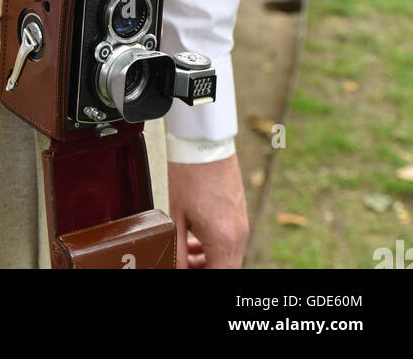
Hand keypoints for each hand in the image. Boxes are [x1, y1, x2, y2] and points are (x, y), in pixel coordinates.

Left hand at [167, 154, 248, 268]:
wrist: (204, 141)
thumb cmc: (188, 173)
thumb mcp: (175, 217)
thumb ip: (177, 251)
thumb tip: (176, 268)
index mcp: (224, 239)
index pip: (219, 276)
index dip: (201, 277)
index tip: (186, 272)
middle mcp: (239, 234)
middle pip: (227, 269)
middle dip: (205, 271)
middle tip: (184, 267)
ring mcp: (242, 224)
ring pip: (230, 257)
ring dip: (211, 261)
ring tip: (187, 255)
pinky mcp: (240, 213)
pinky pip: (232, 241)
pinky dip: (216, 247)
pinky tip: (196, 240)